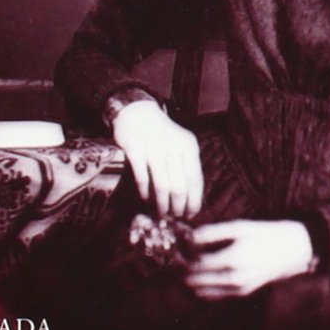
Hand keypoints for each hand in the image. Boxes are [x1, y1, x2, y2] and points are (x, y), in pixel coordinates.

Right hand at [109, 99, 203, 219]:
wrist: (138, 112)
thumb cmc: (163, 134)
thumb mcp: (181, 144)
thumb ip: (187, 166)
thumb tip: (193, 199)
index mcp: (188, 146)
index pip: (195, 179)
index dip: (194, 200)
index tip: (191, 214)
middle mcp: (173, 146)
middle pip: (179, 186)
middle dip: (178, 206)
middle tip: (175, 216)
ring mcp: (153, 147)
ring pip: (162, 185)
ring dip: (162, 204)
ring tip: (162, 213)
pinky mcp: (135, 149)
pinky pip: (142, 177)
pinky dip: (145, 192)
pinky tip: (146, 198)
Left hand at [184, 219, 314, 298]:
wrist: (291, 251)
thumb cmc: (264, 234)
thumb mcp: (239, 227)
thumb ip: (212, 233)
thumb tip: (189, 236)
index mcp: (233, 259)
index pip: (196, 263)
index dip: (182, 256)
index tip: (174, 248)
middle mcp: (234, 279)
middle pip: (195, 281)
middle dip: (181, 270)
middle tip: (175, 258)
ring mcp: (238, 290)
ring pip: (201, 293)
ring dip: (189, 281)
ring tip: (183, 266)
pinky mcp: (241, 294)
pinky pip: (213, 297)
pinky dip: (201, 289)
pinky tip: (197, 276)